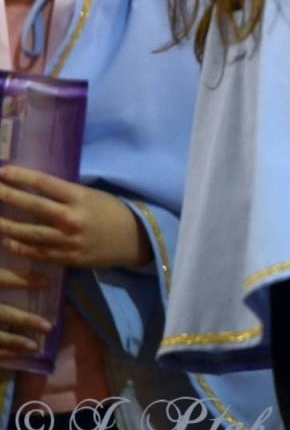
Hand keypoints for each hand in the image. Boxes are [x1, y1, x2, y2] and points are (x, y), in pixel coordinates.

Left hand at [0, 166, 152, 269]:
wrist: (136, 239)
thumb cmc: (113, 212)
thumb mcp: (93, 196)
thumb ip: (67, 195)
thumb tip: (36, 189)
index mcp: (80, 198)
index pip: (45, 184)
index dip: (21, 177)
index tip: (2, 172)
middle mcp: (72, 218)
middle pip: (33, 207)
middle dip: (7, 197)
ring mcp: (68, 240)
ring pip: (30, 233)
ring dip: (7, 226)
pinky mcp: (68, 258)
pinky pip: (38, 252)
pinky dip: (21, 247)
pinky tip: (8, 242)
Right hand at [0, 268, 51, 355]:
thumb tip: (14, 240)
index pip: (0, 279)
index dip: (21, 280)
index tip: (47, 283)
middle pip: (1, 313)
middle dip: (24, 321)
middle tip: (48, 327)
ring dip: (13, 341)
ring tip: (34, 346)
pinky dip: (1, 351)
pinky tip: (16, 353)